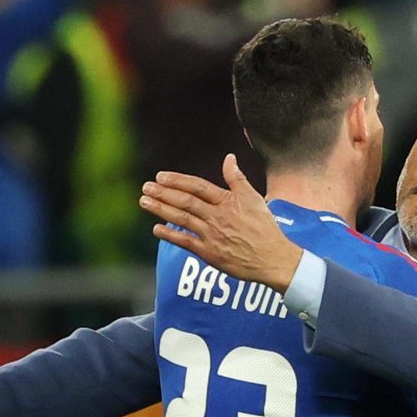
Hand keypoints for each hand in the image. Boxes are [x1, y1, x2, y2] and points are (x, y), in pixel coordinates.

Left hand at [140, 154, 303, 292]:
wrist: (273, 259)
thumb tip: (229, 158)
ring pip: (181, 219)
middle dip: (163, 193)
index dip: (177, 180)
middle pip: (185, 201)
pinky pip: (185, 242)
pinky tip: (156, 228)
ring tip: (144, 201)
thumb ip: (237, 178)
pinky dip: (169, 235)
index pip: (197, 187)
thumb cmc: (265, 228)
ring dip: (160, 209)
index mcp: (228, 201)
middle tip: (146, 187)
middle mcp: (217, 217)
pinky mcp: (209, 253)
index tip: (161, 176)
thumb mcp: (254, 198)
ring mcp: (212, 235)